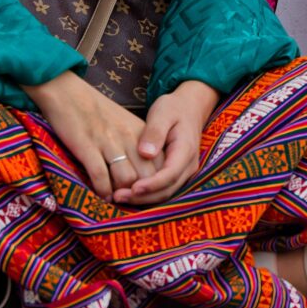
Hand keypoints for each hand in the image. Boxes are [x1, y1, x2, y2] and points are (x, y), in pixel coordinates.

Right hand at [24, 71, 153, 200]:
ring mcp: (108, 142)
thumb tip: (144, 172)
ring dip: (122, 195)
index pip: (159, 164)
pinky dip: (102, 190)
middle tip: (132, 204)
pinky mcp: (87, 146)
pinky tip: (101, 196)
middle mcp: (129, 138)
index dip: (156, 183)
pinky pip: (100, 176)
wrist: (68, 94)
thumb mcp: (125, 124)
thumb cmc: (96, 112)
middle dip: (141, 194)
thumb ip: (137, 144)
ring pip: (126, 179)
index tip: (148, 195)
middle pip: (146, 175)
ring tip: (116, 202)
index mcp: (141, 132)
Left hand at [122, 80, 217, 203]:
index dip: (152, 185)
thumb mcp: (163, 112)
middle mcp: (189, 165)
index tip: (132, 188)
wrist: (189, 107)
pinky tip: (128, 193)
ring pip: (165, 194)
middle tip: (118, 197)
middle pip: (167, 190)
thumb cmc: (173, 108)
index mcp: (186, 150)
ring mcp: (184, 172)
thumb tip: (145, 154)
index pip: (170, 174)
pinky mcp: (177, 175)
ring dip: (143, 199)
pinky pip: (163, 190)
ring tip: (119, 197)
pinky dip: (147, 195)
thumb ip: (155, 132)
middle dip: (143, 197)